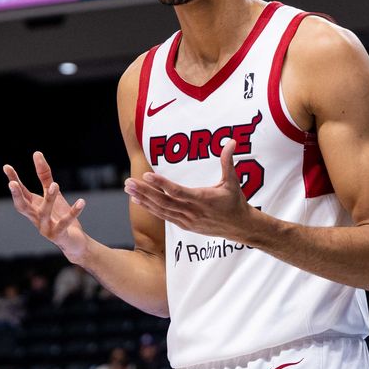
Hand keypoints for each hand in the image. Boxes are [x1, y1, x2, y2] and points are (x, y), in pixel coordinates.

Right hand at [3, 152, 88, 261]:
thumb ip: (45, 176)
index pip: (21, 192)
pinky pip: (66, 222)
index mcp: (32, 208)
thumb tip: (36, 153)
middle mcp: (35, 218)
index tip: (6, 167)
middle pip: (22, 207)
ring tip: (56, 185)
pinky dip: (73, 212)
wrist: (74, 243)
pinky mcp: (59, 235)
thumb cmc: (60, 216)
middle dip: (17, 195)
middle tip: (12, 184)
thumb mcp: (53, 194)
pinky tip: (81, 202)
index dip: (13, 180)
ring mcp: (45, 228)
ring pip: (44, 212)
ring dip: (50, 199)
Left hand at [124, 140, 256, 241]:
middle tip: (129, 181)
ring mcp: (187, 220)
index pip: (178, 191)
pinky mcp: (185, 225)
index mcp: (203, 200)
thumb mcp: (232, 181)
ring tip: (129, 189)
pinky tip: (138, 200)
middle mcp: (192, 212)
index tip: (146, 175)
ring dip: (144, 199)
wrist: (240, 227)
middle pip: (164, 201)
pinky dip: (150, 208)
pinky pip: (164, 216)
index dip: (161, 184)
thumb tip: (231, 141)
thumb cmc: (236, 202)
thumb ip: (228, 161)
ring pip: (161, 210)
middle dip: (145, 191)